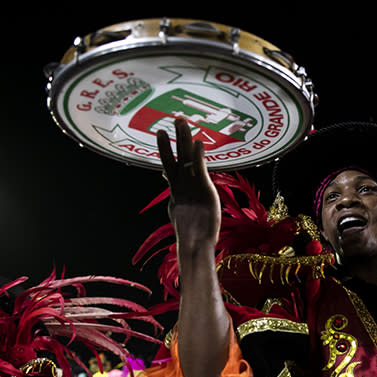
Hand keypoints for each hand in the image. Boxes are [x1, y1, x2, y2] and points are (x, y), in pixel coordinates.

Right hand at [157, 118, 219, 247]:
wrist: (194, 245)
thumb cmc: (192, 236)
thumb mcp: (183, 219)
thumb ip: (178, 206)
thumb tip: (172, 203)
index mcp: (176, 194)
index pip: (171, 170)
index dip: (168, 154)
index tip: (164, 138)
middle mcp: (180, 187)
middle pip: (173, 158)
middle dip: (172, 139)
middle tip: (172, 120)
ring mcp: (189, 187)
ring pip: (184, 158)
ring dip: (183, 138)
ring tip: (180, 121)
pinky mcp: (202, 189)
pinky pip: (199, 167)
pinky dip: (198, 154)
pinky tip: (199, 141)